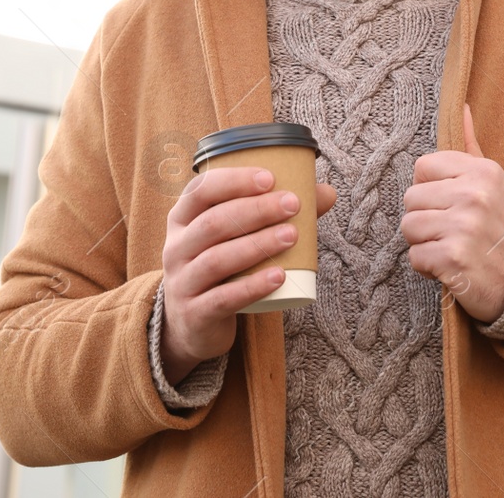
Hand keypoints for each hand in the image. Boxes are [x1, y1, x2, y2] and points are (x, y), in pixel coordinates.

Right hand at [160, 166, 336, 384]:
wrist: (193, 325)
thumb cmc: (222, 268)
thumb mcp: (235, 237)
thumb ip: (277, 214)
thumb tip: (327, 193)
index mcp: (182, 218)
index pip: (200, 190)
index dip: (233, 181)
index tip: (270, 178)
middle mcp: (175, 247)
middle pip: (213, 223)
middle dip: (255, 210)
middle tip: (292, 204)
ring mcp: (182, 282)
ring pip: (217, 259)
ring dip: (257, 245)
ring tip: (292, 235)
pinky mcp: (195, 313)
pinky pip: (223, 298)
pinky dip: (253, 286)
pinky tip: (280, 277)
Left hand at [401, 103, 503, 324]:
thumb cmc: (503, 228)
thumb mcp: (494, 182)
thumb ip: (471, 146)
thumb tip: (461, 107)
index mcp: (483, 171)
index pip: (423, 166)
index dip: (430, 188)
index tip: (450, 203)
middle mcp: (474, 195)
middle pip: (411, 198)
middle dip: (425, 218)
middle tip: (452, 230)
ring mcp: (464, 227)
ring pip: (408, 227)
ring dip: (424, 243)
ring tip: (451, 246)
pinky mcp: (453, 259)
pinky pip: (415, 257)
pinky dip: (429, 268)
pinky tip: (451, 267)